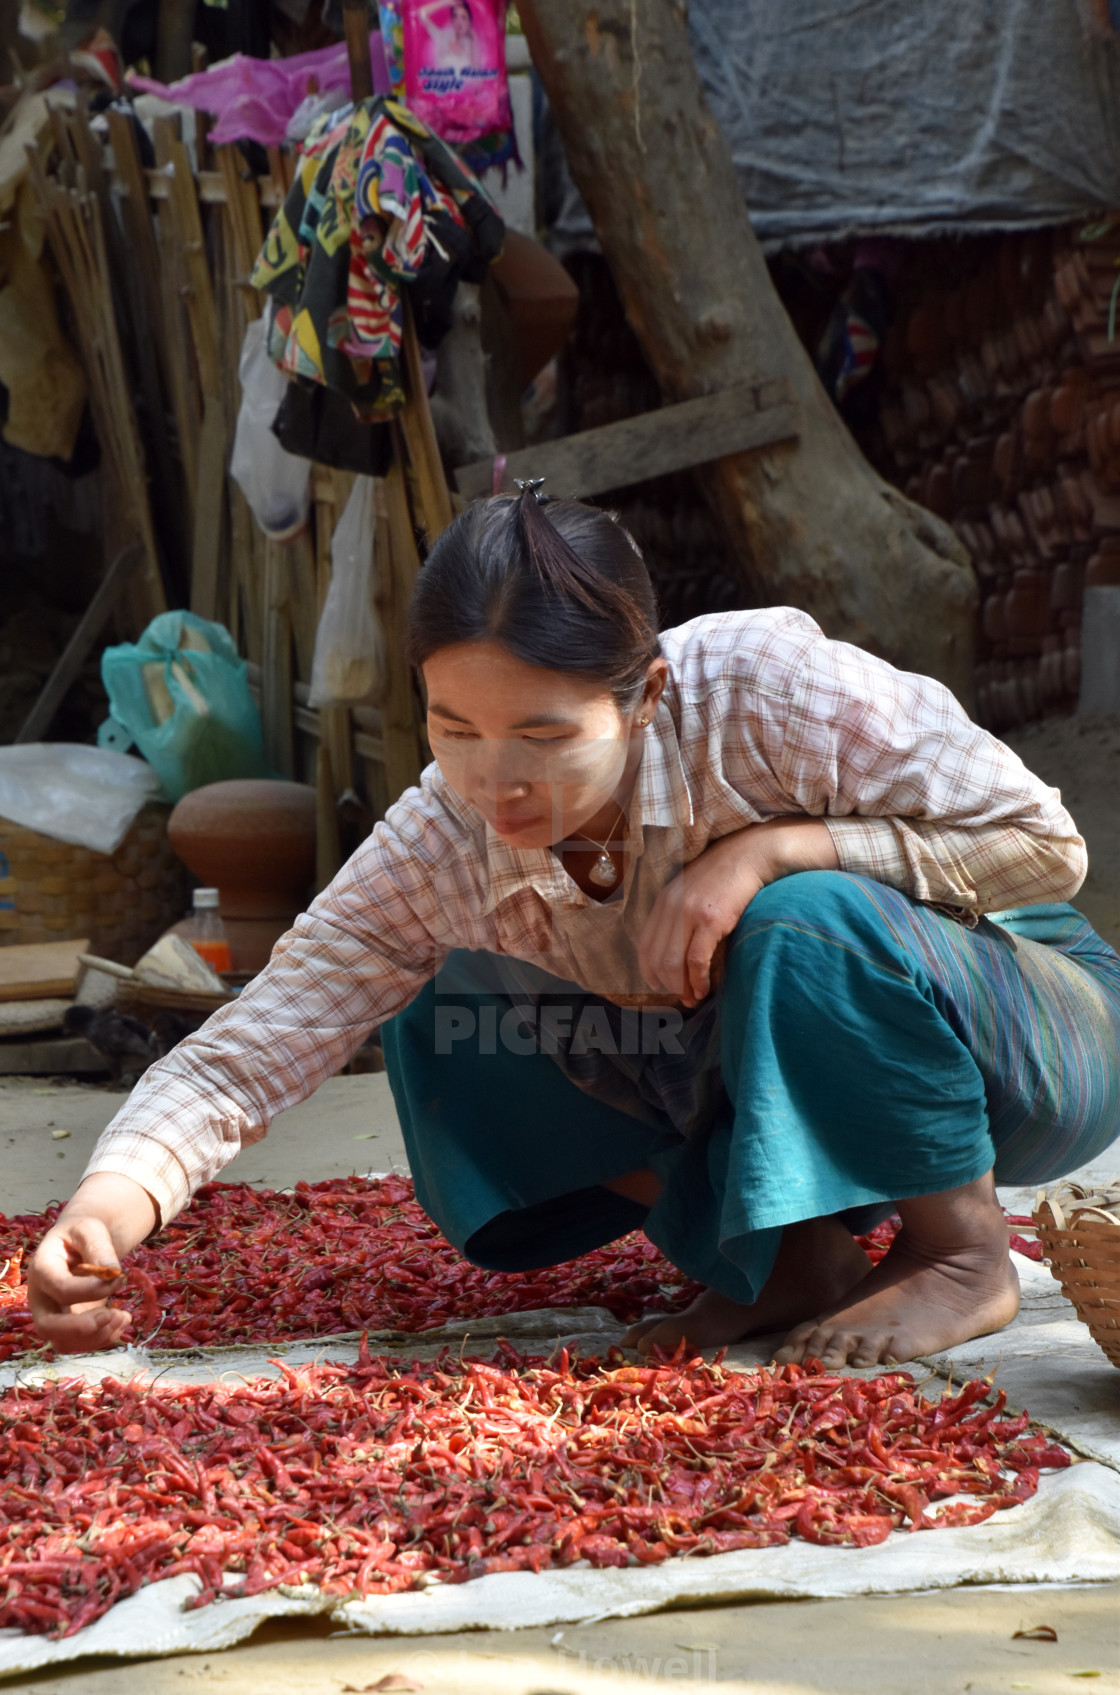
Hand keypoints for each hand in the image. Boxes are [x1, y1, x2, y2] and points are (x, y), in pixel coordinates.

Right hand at [28, 1173, 158, 1353]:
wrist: (80, 1243)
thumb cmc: (82, 1233)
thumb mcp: (90, 1230)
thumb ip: (100, 1248)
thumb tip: (113, 1272)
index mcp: (42, 1268)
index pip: (60, 1288)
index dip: (91, 1289)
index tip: (119, 1278)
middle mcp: (41, 1297)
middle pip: (48, 1326)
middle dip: (81, 1328)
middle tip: (113, 1316)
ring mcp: (51, 1314)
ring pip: (63, 1342)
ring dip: (97, 1337)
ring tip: (124, 1317)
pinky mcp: (67, 1325)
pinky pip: (78, 1344)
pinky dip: (102, 1339)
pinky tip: (122, 1321)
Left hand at [637, 817, 838, 1007]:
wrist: (750, 855)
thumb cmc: (726, 877)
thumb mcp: (692, 891)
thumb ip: (679, 914)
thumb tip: (678, 951)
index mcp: (663, 900)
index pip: (644, 945)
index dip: (649, 972)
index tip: (660, 987)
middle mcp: (671, 907)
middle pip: (657, 959)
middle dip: (668, 985)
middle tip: (681, 999)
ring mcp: (689, 913)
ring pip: (673, 963)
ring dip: (682, 988)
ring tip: (694, 998)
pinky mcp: (710, 920)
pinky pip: (697, 960)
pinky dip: (698, 980)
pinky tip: (705, 989)